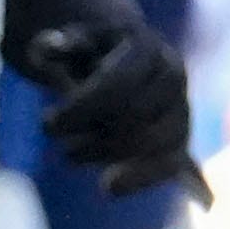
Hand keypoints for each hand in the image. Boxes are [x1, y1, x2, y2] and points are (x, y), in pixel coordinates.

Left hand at [23, 19, 193, 199]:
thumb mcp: (69, 41)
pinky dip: (141, 178)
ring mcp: (181, 108)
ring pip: (155, 141)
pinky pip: (171, 164)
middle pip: (137, 114)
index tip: (47, 124)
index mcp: (147, 47)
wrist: (118, 63)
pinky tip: (109, 187)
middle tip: (59, 141)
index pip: (119, 83)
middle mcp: (173, 75)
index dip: (82, 108)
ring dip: (107, 154)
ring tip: (72, 154)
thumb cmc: (87, 54)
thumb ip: (58, 45)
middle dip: (92, 132)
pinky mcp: (180, 139)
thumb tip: (50, 47)